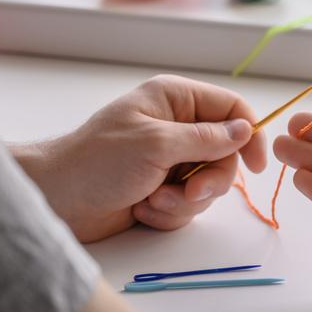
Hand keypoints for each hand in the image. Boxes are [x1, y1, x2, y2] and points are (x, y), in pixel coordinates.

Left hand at [14, 75, 265, 242]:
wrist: (55, 201)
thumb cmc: (98, 161)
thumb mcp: (157, 144)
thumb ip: (207, 138)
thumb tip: (245, 130)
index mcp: (175, 100)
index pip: (231, 109)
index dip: (250, 135)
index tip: (257, 166)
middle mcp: (177, 127)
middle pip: (226, 154)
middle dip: (209, 179)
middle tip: (190, 191)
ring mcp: (169, 160)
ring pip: (209, 184)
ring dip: (185, 200)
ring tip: (153, 201)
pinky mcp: (161, 190)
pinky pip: (189, 205)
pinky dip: (169, 212)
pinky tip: (142, 209)